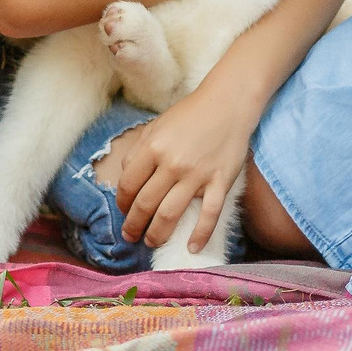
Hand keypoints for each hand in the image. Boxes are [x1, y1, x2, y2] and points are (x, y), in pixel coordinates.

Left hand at [115, 82, 257, 250]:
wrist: (229, 103)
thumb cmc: (191, 114)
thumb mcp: (157, 125)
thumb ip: (139, 150)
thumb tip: (125, 178)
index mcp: (153, 147)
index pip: (129, 185)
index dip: (122, 203)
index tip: (124, 211)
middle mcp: (173, 163)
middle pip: (145, 204)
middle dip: (134, 225)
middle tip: (131, 236)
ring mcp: (198, 174)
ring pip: (171, 214)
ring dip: (157, 234)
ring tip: (152, 242)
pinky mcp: (221, 181)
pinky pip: (209, 215)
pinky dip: (200, 235)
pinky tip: (191, 247)